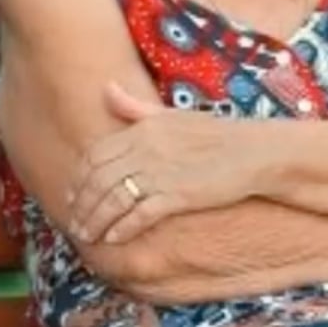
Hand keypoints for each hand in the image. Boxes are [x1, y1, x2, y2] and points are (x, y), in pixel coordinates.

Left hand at [65, 82, 266, 245]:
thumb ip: (134, 107)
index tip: (73, 195)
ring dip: (95, 220)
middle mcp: (146, 149)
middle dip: (82, 204)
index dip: (79, 178)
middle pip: (98, 179)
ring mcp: (161, 173)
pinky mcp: (178, 195)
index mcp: (142, 128)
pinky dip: (122, 227)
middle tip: (74, 222)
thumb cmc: (216, 134)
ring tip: (87, 235)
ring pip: (113, 200)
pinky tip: (113, 238)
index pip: (95, 154)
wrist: (255, 153)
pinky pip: (139, 215)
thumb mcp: (171, 114)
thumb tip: (106, 88)